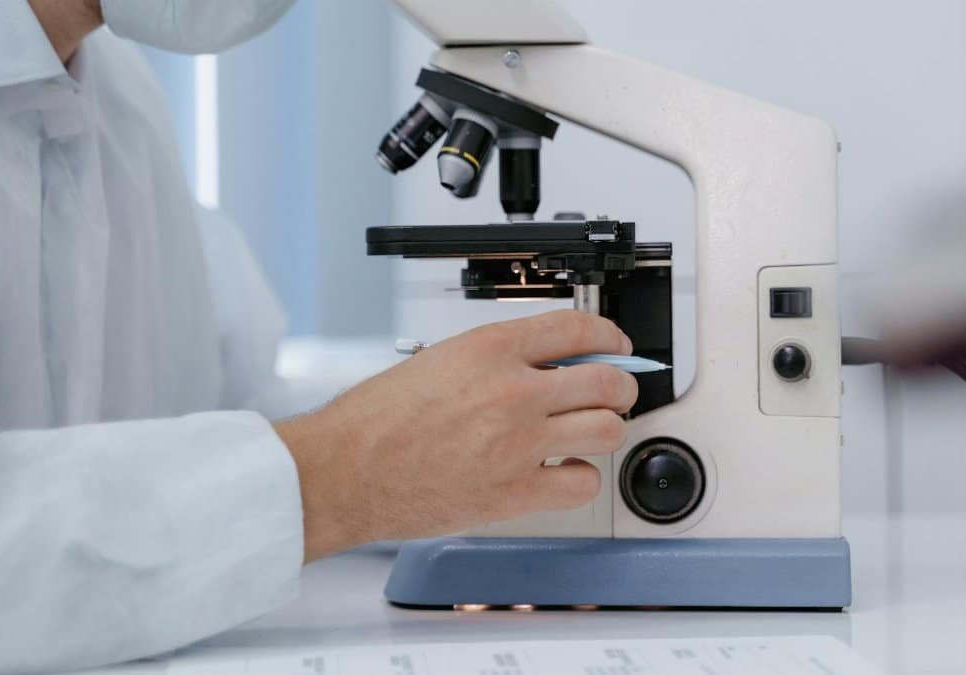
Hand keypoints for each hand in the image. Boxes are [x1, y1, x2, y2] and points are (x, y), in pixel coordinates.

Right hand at [274, 310, 638, 561]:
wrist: (345, 470)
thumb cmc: (377, 419)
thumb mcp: (439, 359)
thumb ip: (497, 359)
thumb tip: (548, 365)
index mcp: (491, 349)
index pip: (579, 330)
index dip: (610, 337)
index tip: (617, 347)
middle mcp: (513, 391)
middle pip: (607, 382)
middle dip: (620, 387)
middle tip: (614, 394)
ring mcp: (519, 443)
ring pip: (606, 430)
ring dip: (605, 430)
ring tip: (588, 433)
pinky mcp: (515, 492)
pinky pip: (582, 482)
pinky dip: (580, 477)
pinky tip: (560, 472)